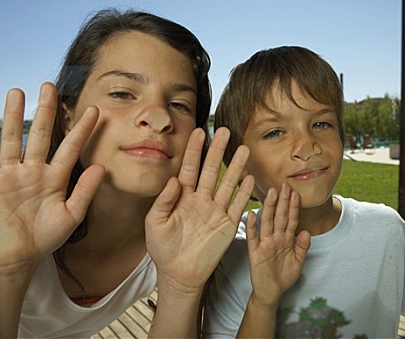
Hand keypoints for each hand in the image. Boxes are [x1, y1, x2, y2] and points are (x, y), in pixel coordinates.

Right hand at [0, 82, 104, 275]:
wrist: (15, 258)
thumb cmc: (44, 239)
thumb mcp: (70, 216)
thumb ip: (85, 192)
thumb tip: (102, 168)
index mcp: (55, 179)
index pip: (70, 148)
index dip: (82, 130)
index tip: (94, 111)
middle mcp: (33, 171)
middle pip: (40, 135)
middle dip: (45, 111)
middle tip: (50, 87)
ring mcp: (10, 175)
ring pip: (13, 140)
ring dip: (13, 116)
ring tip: (18, 92)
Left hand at [145, 127, 254, 294]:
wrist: (179, 275)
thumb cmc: (163, 249)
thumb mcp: (154, 223)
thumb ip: (162, 201)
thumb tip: (173, 180)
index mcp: (182, 197)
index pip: (189, 168)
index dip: (194, 151)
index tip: (199, 131)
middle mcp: (201, 200)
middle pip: (211, 170)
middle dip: (217, 151)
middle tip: (224, 131)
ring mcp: (215, 211)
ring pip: (227, 184)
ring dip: (236, 167)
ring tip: (243, 149)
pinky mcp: (227, 224)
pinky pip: (237, 205)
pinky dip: (244, 192)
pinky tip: (250, 177)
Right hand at [246, 182, 310, 306]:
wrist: (271, 293)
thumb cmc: (283, 277)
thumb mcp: (298, 262)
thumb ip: (302, 247)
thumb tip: (307, 231)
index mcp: (286, 240)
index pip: (291, 220)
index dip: (294, 207)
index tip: (296, 193)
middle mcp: (275, 238)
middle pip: (280, 216)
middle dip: (283, 201)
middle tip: (285, 185)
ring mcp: (264, 244)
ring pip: (267, 222)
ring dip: (269, 207)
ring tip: (271, 193)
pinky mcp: (255, 252)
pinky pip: (253, 237)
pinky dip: (252, 226)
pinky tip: (252, 214)